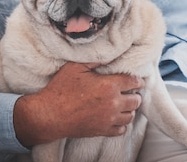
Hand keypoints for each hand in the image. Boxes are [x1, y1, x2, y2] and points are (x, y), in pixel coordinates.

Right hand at [13, 62, 143, 145]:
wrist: (49, 115)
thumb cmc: (61, 89)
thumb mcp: (76, 67)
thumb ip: (95, 60)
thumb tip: (108, 55)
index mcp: (109, 85)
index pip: (134, 82)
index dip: (137, 80)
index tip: (137, 80)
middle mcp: (113, 103)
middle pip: (136, 100)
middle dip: (135, 95)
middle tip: (130, 92)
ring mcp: (108, 119)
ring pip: (130, 116)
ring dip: (129, 109)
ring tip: (124, 104)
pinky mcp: (102, 131)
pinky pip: (121, 130)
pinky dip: (122, 124)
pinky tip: (116, 117)